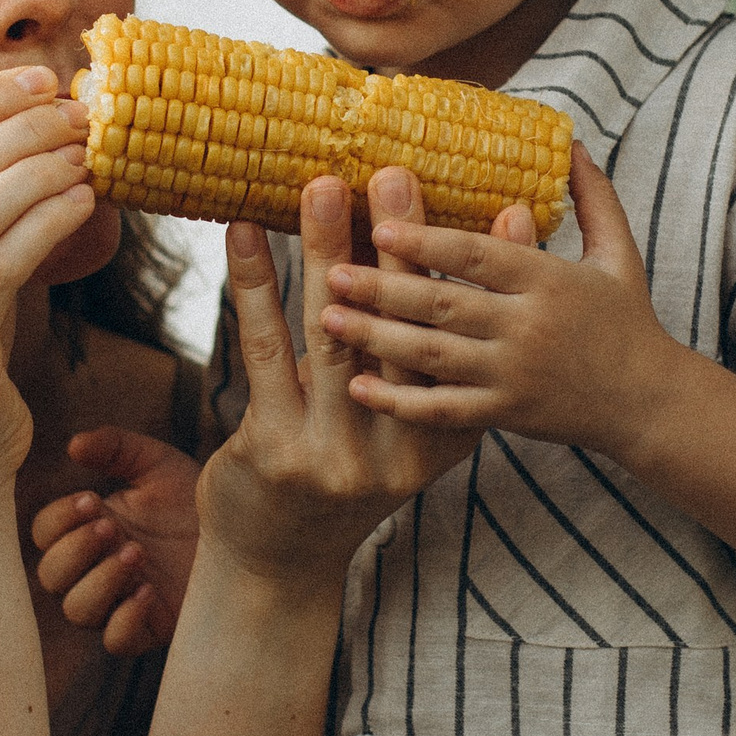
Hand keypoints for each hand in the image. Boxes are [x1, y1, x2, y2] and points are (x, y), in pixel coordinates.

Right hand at [32, 428, 201, 655]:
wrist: (245, 531)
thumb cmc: (194, 499)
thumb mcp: (156, 464)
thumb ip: (114, 447)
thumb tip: (74, 446)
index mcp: (89, 531)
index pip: (46, 534)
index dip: (59, 520)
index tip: (91, 501)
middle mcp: (97, 569)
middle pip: (52, 576)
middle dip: (74, 550)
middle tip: (112, 528)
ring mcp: (121, 601)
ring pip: (78, 610)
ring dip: (98, 581)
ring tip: (135, 553)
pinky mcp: (151, 628)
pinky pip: (116, 641)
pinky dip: (123, 619)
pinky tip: (149, 590)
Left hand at [197, 171, 483, 587]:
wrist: (280, 562)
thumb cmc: (349, 470)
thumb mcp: (412, 426)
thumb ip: (443, 352)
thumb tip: (491, 229)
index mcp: (452, 436)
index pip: (468, 334)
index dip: (470, 265)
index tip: (483, 201)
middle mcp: (406, 452)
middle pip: (409, 326)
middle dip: (399, 244)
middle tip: (390, 173)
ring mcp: (341, 457)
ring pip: (336, 333)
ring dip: (324, 251)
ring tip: (320, 187)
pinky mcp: (279, 455)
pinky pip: (268, 352)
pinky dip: (255, 286)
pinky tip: (244, 233)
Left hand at [317, 143, 677, 456]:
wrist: (651, 404)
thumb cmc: (630, 321)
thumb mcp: (620, 252)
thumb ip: (593, 197)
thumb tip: (572, 141)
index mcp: (550, 281)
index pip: (478, 255)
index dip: (427, 239)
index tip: (379, 223)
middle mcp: (528, 327)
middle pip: (443, 304)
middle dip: (382, 286)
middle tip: (331, 271)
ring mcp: (514, 375)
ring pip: (432, 356)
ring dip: (375, 337)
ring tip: (326, 316)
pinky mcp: (506, 414)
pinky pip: (443, 411)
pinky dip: (399, 401)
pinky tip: (357, 386)